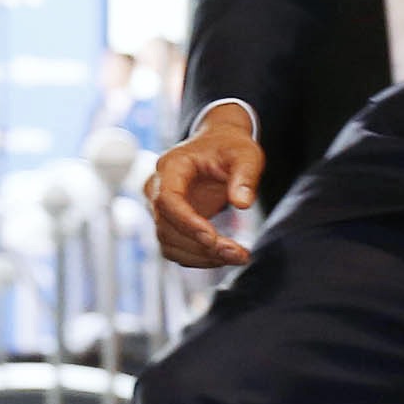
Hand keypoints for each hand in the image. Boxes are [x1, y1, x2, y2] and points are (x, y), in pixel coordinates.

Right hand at [146, 106, 262, 266]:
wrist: (220, 145)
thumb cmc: (231, 147)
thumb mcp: (246, 155)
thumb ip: (246, 176)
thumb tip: (242, 204)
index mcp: (171, 166)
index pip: (167, 199)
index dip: (187, 222)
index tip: (213, 239)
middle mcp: (157, 187)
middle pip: (167, 226)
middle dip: (202, 246)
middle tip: (239, 254)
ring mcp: (160, 207)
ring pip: (168, 242)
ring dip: (201, 257)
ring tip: (238, 257)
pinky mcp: (170, 221)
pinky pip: (175, 247)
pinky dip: (198, 258)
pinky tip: (225, 257)